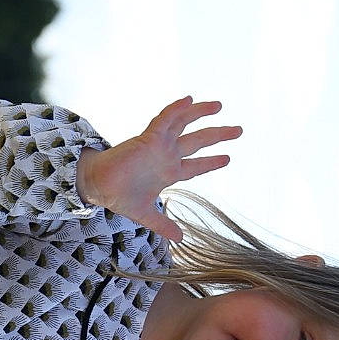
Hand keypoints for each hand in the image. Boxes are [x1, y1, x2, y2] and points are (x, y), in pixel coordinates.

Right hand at [74, 96, 241, 240]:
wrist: (99, 187)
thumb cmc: (120, 197)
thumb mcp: (147, 215)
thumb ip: (164, 225)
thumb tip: (180, 240)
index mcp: (170, 172)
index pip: (196, 165)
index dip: (212, 162)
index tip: (227, 159)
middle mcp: (168, 156)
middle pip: (198, 141)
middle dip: (219, 134)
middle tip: (239, 130)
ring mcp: (159, 145)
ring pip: (184, 124)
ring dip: (200, 113)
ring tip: (219, 105)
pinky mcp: (148, 138)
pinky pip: (164, 119)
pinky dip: (176, 109)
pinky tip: (188, 99)